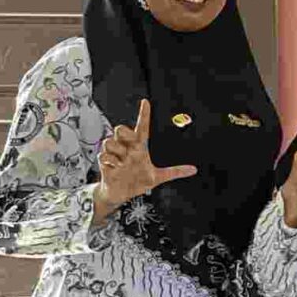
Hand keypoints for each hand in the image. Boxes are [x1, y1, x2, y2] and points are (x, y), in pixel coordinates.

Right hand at [93, 100, 196, 219]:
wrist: (120, 194)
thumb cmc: (137, 181)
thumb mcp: (158, 177)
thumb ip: (175, 172)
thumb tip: (193, 169)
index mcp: (139, 148)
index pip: (142, 127)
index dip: (144, 115)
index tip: (145, 102)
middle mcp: (126, 148)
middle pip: (120, 129)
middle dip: (124, 132)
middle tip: (131, 143)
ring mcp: (114, 155)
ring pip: (109, 141)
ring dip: (117, 150)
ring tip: (123, 161)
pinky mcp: (105, 163)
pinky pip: (103, 155)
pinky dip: (110, 160)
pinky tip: (116, 167)